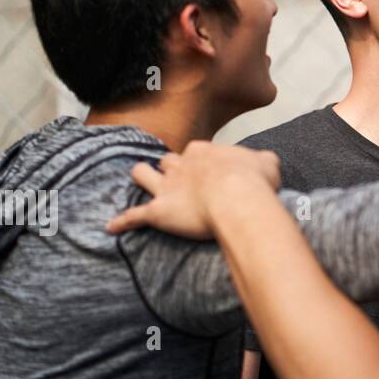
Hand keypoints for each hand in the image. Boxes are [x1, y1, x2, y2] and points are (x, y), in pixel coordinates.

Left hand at [106, 142, 280, 239]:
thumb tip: (264, 162)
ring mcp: (167, 188)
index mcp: (204, 151)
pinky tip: (111, 227)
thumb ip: (262, 160)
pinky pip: (133, 216)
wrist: (237, 198)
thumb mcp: (266, 162)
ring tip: (139, 179)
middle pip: (168, 161)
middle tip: (177, 178)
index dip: (199, 161)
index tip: (207, 170)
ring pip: (143, 175)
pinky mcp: (157, 211)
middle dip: (170, 167)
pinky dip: (122, 222)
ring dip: (141, 177)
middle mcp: (182, 165)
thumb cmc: (253, 181)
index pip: (196, 151)